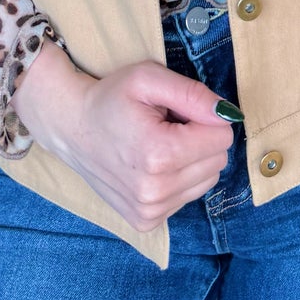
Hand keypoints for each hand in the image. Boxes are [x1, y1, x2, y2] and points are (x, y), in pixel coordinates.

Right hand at [13, 41, 233, 231]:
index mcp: (159, 154)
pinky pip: (187, 196)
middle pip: (218, 161)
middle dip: (200, 138)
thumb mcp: (148, 79)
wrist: (71, 128)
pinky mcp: (146, 221)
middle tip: (166, 125)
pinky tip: (152, 164)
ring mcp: (150, 211)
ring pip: (207, 180)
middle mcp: (156, 191)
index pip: (222, 137)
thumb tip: (228, 114)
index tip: (177, 110)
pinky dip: (178, 178)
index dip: (204, 117)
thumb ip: (193, 94)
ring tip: (158, 143)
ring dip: (191, 159)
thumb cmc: (110, 98)